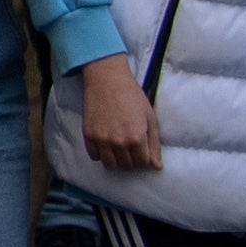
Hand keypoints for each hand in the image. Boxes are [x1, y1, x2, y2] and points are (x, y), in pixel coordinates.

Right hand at [79, 57, 163, 171]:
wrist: (107, 80)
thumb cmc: (132, 96)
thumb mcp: (150, 118)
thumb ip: (154, 144)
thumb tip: (157, 167)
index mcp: (137, 138)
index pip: (143, 163)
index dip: (144, 159)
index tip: (142, 150)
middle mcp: (119, 142)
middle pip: (127, 165)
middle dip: (131, 160)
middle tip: (130, 148)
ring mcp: (102, 140)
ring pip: (110, 165)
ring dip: (116, 160)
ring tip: (118, 149)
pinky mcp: (88, 135)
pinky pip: (94, 156)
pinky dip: (101, 154)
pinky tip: (105, 144)